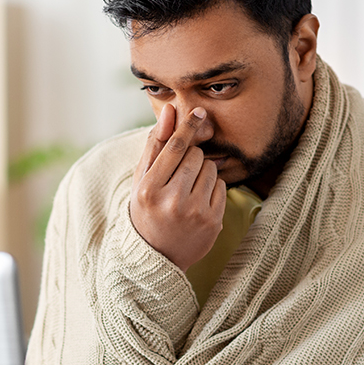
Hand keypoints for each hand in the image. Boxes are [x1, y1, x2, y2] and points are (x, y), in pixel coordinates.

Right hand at [129, 104, 226, 271]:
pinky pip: (221, 185)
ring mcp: (195, 213)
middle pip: (195, 155)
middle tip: (179, 175)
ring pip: (210, 168)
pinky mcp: (212, 221)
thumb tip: (170, 110)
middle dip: (191, 157)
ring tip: (187, 189)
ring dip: (202, 171)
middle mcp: (171, 202)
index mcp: (149, 189)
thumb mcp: (142, 178)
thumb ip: (156, 143)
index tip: (200, 112)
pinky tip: (198, 201)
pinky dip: (212, 187)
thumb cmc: (147, 209)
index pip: (174, 147)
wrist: (157, 255)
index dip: (188, 126)